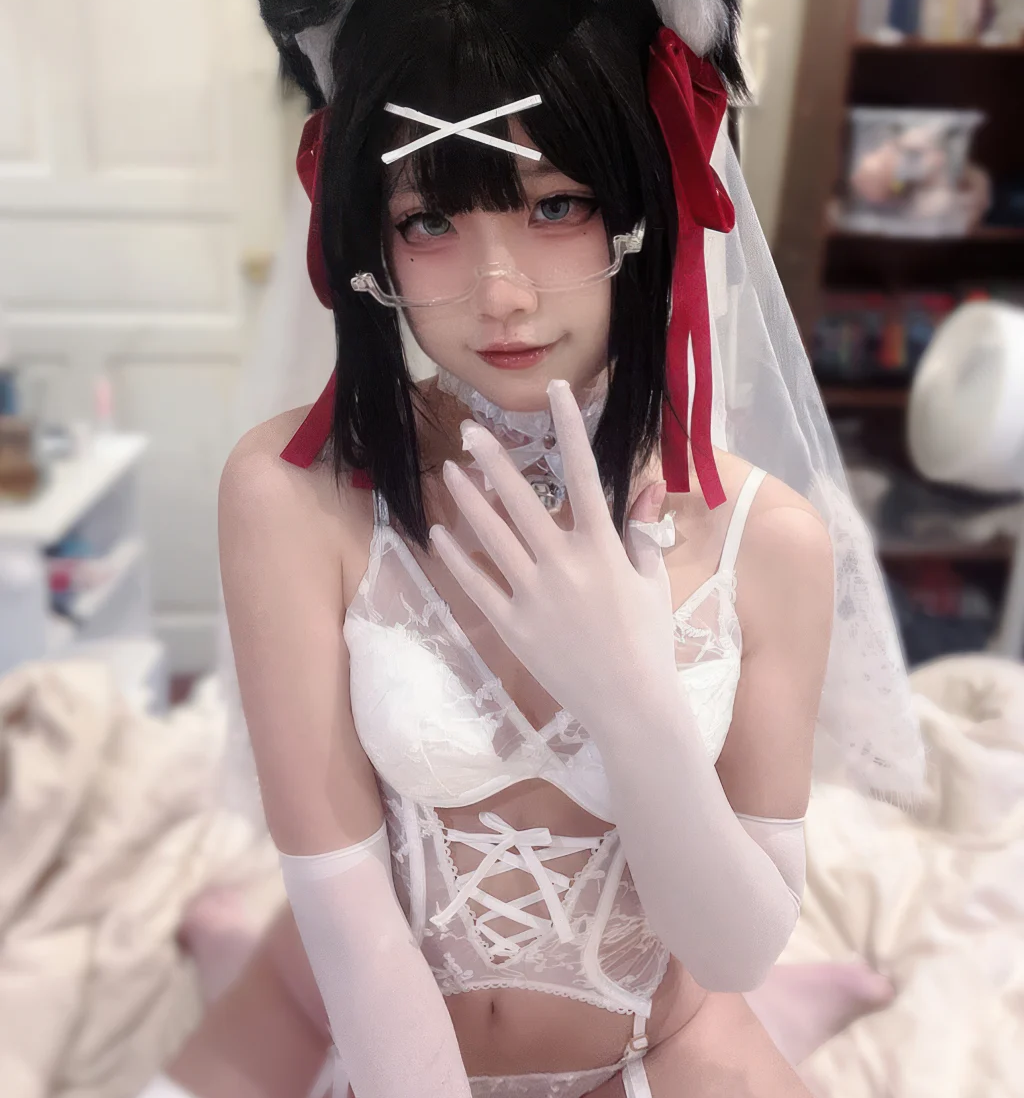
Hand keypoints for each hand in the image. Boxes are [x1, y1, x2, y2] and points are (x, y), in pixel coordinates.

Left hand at [429, 379, 676, 732]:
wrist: (630, 704)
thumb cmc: (647, 640)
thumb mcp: (651, 579)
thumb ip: (641, 531)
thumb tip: (646, 488)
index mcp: (603, 547)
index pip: (585, 474)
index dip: (570, 428)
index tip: (556, 393)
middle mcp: (564, 563)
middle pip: (521, 499)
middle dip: (493, 460)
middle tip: (470, 431)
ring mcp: (534, 595)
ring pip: (491, 536)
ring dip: (468, 500)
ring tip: (449, 472)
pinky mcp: (513, 626)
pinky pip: (477, 584)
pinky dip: (457, 558)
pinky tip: (440, 533)